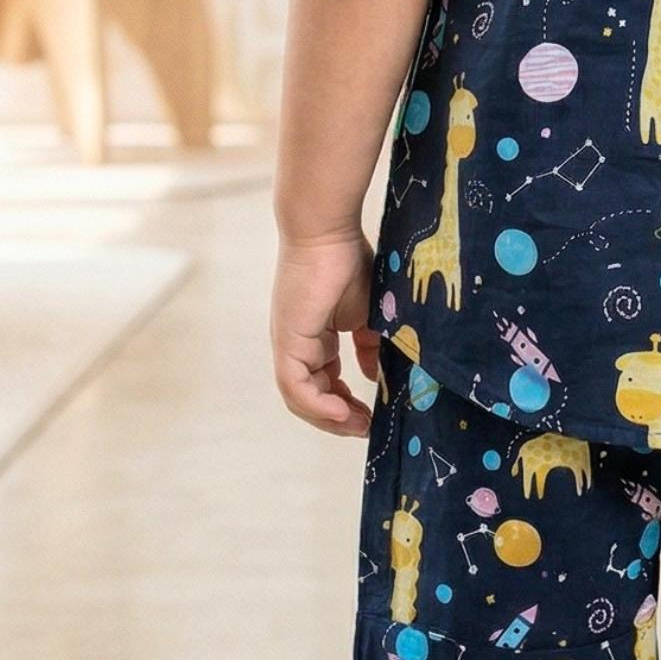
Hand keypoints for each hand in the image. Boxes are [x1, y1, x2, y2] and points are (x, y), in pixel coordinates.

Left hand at [271, 230, 381, 435]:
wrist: (328, 230)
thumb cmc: (349, 260)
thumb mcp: (369, 313)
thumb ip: (371, 345)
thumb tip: (373, 374)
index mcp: (315, 336)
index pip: (326, 381)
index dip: (348, 403)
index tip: (374, 414)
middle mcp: (297, 344)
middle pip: (312, 396)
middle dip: (340, 418)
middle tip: (368, 429)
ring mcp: (289, 344)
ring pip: (300, 398)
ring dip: (329, 418)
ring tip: (359, 427)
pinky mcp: (286, 342)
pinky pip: (295, 387)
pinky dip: (318, 405)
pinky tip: (344, 413)